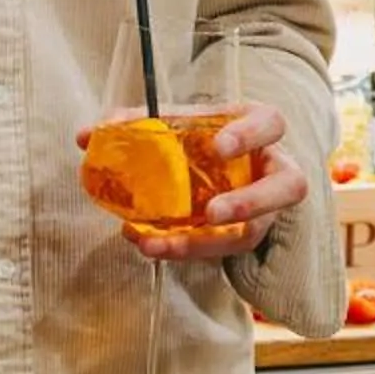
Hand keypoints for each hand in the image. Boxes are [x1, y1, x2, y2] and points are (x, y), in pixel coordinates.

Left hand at [76, 101, 309, 262]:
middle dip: (251, 203)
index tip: (218, 147)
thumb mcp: (179, 123)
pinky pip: (224, 250)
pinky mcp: (246, 234)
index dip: (249, 135)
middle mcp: (273, 169)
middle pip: (288, 187)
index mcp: (260, 128)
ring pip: (253, 231)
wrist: (222, 163)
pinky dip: (187, 250)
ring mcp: (265, 207)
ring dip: (206, 242)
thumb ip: (137, 124)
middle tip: (213, 213)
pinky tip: (154, 246)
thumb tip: (85, 136)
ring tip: (160, 245)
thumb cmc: (203, 137)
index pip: (270, 123)